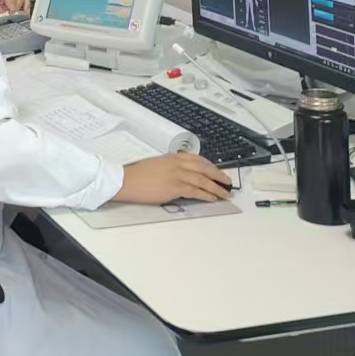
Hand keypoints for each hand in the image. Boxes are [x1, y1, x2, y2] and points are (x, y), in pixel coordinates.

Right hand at [114, 153, 231, 203]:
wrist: (126, 180)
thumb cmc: (138, 174)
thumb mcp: (157, 163)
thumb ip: (172, 166)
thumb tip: (183, 173)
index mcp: (173, 157)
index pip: (198, 159)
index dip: (211, 166)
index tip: (217, 171)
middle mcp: (177, 164)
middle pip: (205, 169)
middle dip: (218, 175)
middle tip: (228, 181)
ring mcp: (177, 175)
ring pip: (203, 181)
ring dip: (216, 188)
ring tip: (224, 193)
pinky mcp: (175, 188)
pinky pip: (196, 191)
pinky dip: (206, 195)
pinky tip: (212, 198)